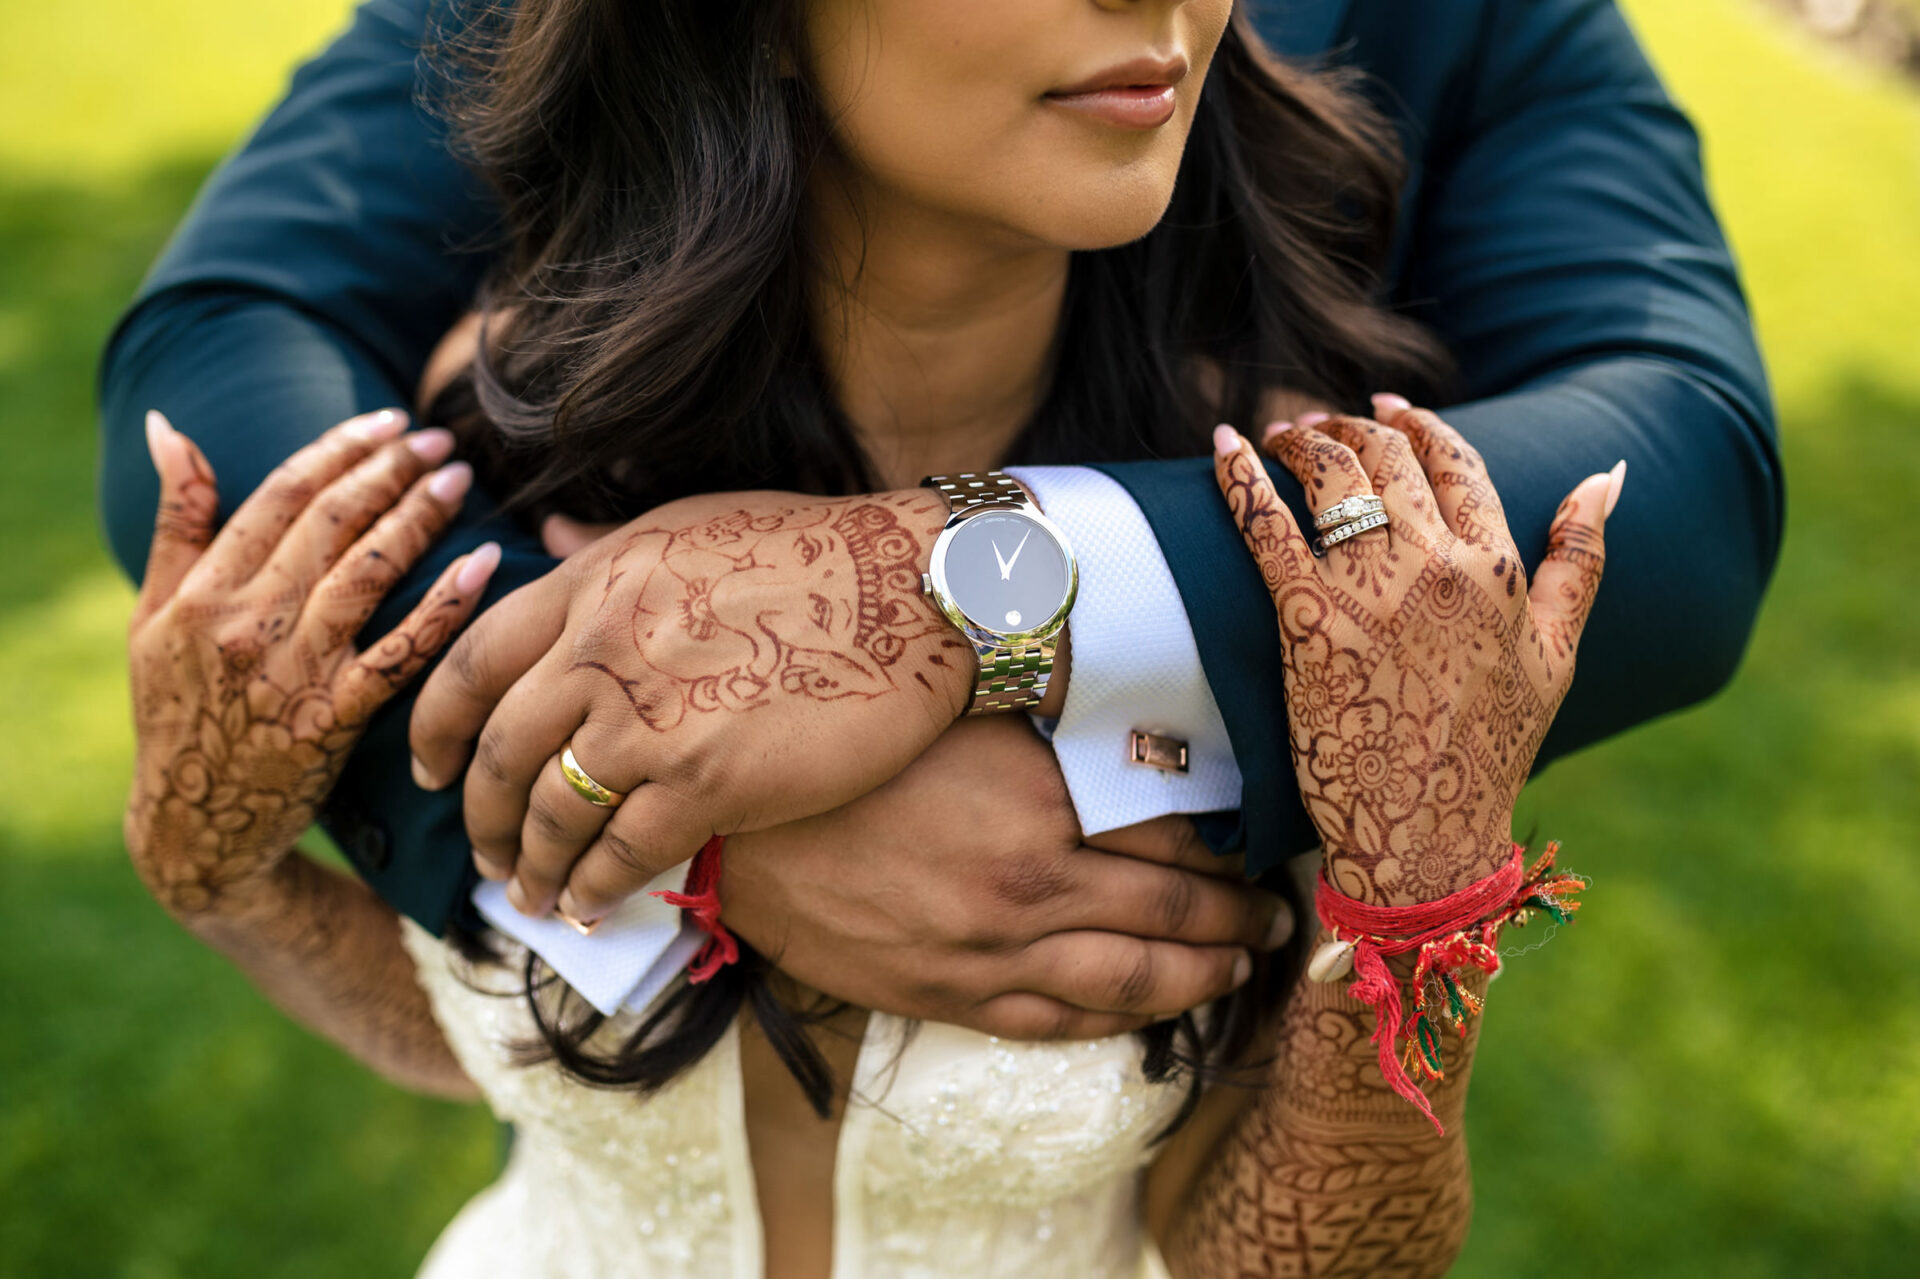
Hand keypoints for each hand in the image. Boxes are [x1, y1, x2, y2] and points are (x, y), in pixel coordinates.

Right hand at [124, 408, 498, 917]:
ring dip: (420, 517)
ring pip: (369, 572)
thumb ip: (174, 520)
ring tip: (460, 480)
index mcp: (203, 591)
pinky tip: (485, 565)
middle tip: (439, 439)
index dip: (339, 449)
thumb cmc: (177, 709)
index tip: (387, 421)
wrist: (194, 826)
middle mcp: (245, 624)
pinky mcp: (334, 719)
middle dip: (390, 471)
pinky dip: (446, 605)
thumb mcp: (152, 614)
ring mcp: (293, 672)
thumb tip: (168, 425)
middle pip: (332, 523)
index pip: (282, 496)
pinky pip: (401, 652)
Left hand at [410, 487, 974, 920]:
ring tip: (534, 900)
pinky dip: (598, 891)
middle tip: (489, 857)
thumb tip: (547, 537)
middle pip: (502, 754)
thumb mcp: (686, 527)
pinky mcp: (709, 782)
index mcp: (592, 583)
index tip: (432, 772)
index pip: (472, 663)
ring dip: (534, 869)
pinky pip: (624, 855)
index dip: (436, 730)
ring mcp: (651, 720)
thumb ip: (604, 549)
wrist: (913, 589)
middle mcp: (602, 649)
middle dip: (483, 819)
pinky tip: (596, 909)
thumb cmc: (813, 551)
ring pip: (554, 815)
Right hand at [721, 714, 1291, 1038]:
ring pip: (1131, 981)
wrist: (737, 833)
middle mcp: (1031, 888)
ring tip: (1239, 970)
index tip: (1260, 838)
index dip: (1230, 840)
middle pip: (1174, 912)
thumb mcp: (955, 710)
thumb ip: (1047, 717)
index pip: (1174, 831)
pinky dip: (1114, 1023)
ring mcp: (992, 953)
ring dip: (1200, 979)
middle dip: (1238, 919)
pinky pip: (1057, 1022)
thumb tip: (1128, 707)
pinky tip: (1146, 1016)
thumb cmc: (848, 757)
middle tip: (1276, 917)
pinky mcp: (951, 996)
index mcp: (1041, 805)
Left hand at [1212, 395, 1618, 905]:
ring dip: (1302, 441)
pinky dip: (1241, 480)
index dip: (1416, 423)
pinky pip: (1267, 526)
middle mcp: (1439, 566)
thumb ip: (1582, 560)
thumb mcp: (1558, 653)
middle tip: (1317, 425)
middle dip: (1349, 426)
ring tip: (1280, 436)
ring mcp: (1372, 590)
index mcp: (1499, 568)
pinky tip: (1223, 450)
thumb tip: (1607, 476)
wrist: (1428, 833)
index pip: (1455, 459)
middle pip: (1387, 455)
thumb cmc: (1492, 749)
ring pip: (1332, 476)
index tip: (1386, 409)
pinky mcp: (1308, 619)